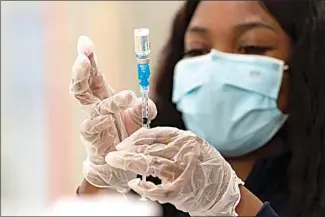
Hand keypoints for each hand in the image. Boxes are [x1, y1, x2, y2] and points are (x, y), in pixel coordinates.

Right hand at [69, 36, 156, 190]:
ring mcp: (91, 122)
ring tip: (129, 96)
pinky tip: (106, 120)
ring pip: (88, 104)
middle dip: (81, 70)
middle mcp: (95, 106)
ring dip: (108, 97)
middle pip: (82, 85)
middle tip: (84, 57)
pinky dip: (99, 121)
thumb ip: (144, 108)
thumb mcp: (139, 119)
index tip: (85, 41)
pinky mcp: (91, 139)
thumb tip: (147, 103)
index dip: (89, 58)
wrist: (118, 165)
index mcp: (104, 96)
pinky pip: (90, 126)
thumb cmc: (126, 137)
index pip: (94, 74)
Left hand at [105, 127, 243, 215]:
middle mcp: (184, 152)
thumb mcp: (193, 147)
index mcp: (186, 139)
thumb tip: (144, 142)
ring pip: (150, 164)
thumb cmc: (206, 167)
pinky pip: (156, 188)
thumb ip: (172, 143)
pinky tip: (133, 183)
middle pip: (149, 148)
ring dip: (129, 163)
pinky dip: (142, 186)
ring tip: (115, 162)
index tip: (123, 143)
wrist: (224, 190)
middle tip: (113, 154)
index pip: (155, 134)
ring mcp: (182, 171)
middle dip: (127, 150)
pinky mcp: (180, 190)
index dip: (135, 138)